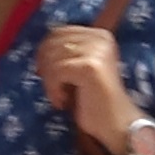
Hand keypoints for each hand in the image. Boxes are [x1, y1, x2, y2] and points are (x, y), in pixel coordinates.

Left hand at [41, 9, 142, 154]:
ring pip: (52, 58)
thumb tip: (38, 52)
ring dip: (49, 81)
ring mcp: (96, 51)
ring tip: (60, 97)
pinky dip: (53, 89)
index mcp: (99, 34)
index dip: (45, 52)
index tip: (45, 73)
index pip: (58, 32)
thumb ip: (66, 54)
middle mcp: (100, 38)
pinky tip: (62, 102)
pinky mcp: (89, 66)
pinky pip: (56, 71)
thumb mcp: (81, 68)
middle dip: (45, 67)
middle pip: (53, 43)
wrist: (117, 123)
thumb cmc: (96, 99)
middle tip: (51, 87)